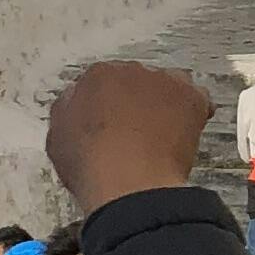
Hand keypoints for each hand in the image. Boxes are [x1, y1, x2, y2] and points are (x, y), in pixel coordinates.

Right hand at [47, 62, 211, 215]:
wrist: (129, 183)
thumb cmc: (91, 166)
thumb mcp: (57, 137)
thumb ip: (67, 109)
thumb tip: (76, 98)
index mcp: (97, 76)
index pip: (105, 81)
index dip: (108, 105)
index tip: (110, 124)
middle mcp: (132, 70)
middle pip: (137, 82)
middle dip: (136, 102)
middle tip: (135, 134)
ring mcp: (165, 83)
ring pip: (167, 88)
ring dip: (164, 105)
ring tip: (159, 137)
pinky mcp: (192, 98)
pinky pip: (197, 100)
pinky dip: (193, 114)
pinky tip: (183, 136)